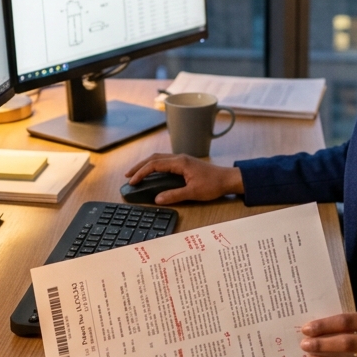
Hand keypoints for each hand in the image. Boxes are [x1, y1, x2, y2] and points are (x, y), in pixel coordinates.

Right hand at [123, 153, 243, 204]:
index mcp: (180, 162)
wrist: (228, 179)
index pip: (155, 164)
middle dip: (139, 166)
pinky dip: (154, 166)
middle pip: (154, 158)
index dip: (141, 172)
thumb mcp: (193, 193)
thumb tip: (157, 199)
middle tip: (128, 176)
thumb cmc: (213, 185)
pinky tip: (152, 173)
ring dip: (146, 165)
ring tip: (136, 174)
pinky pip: (165, 161)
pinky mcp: (185, 163)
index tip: (132, 181)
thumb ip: (174, 195)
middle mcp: (179, 158)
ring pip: (159, 158)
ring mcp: (182, 160)